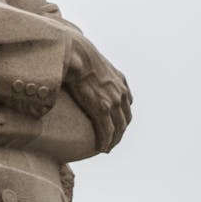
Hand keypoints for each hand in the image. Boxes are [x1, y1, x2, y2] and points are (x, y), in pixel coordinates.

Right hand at [64, 35, 131, 152]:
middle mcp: (120, 92)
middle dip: (120, 131)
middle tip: (112, 140)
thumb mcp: (90, 60)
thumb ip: (90, 68)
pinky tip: (102, 148)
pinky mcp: (102, 109)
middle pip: (125, 118)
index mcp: (119, 81)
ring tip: (107, 148)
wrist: (76, 53)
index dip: (122, 116)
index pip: (126, 104)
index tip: (115, 124)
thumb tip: (74, 66)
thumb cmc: (77, 53)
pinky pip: (107, 131)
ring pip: (119, 128)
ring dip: (114, 140)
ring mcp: (113, 101)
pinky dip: (106, 141)